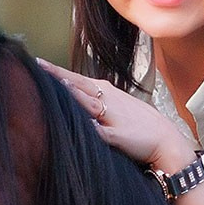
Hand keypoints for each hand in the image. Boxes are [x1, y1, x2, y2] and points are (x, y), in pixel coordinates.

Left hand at [36, 58, 194, 171]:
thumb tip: (74, 97)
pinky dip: (91, 126)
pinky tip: (80, 122)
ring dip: (73, 94)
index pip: (77, 79)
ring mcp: (113, 116)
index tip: (37, 63)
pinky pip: (101, 131)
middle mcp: (108, 99)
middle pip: (79, 85)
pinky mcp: (117, 135)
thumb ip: (96, 103)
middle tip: (38, 66)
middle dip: (58, 76)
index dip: (57, 72)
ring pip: (89, 103)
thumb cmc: (141, 125)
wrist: (166, 141)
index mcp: (106, 92)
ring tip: (54, 85)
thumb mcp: (117, 108)